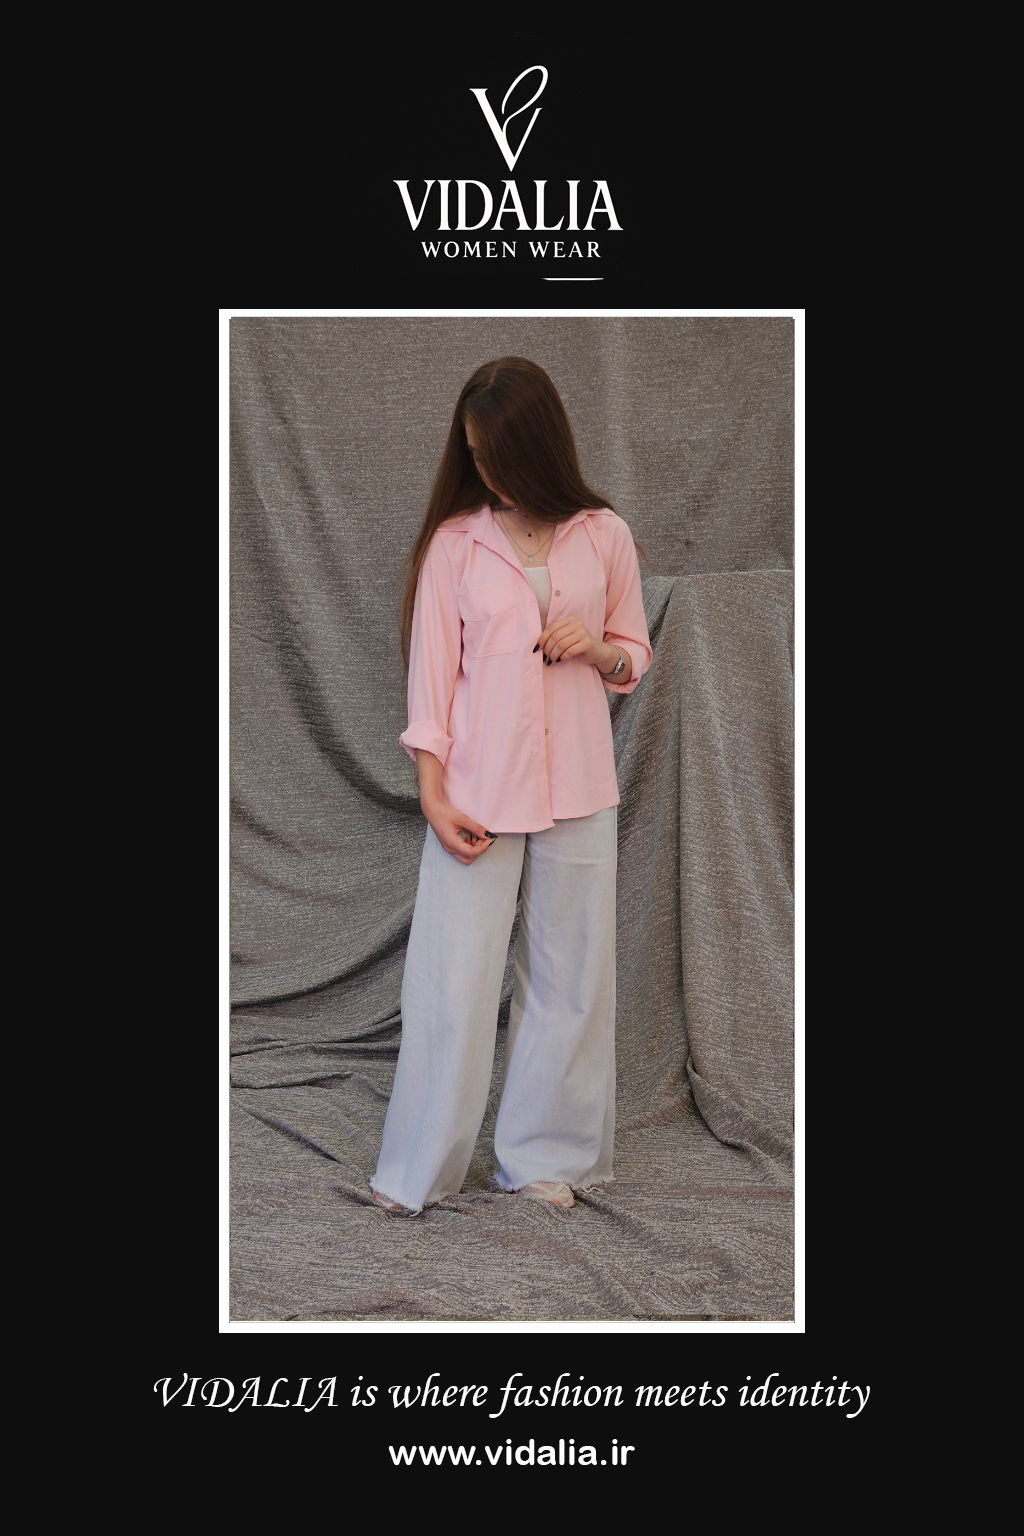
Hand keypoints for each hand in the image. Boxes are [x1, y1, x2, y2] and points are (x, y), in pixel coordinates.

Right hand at [414, 749, 495, 864]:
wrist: (432, 811)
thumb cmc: (444, 814)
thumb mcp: (462, 819)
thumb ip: (476, 828)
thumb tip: (487, 835)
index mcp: (452, 843)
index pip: (471, 853)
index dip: (483, 847)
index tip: (488, 839)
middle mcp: (450, 849)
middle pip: (469, 859)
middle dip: (478, 850)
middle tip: (482, 838)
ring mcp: (448, 849)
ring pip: (465, 857)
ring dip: (474, 849)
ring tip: (475, 836)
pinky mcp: (449, 846)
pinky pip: (462, 853)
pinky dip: (469, 848)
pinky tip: (469, 837)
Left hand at [534, 616, 628, 678]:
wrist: (597, 651)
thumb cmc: (578, 644)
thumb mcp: (567, 637)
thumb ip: (555, 636)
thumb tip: (538, 646)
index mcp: (569, 620)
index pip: (551, 628)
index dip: (542, 639)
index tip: (536, 649)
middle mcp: (577, 624)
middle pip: (555, 637)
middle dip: (547, 649)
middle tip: (545, 658)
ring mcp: (583, 632)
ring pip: (561, 644)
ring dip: (553, 655)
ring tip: (551, 661)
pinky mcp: (587, 643)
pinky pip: (570, 651)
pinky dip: (562, 657)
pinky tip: (560, 660)